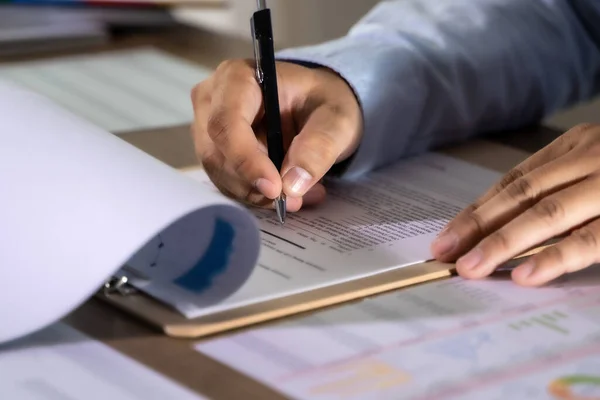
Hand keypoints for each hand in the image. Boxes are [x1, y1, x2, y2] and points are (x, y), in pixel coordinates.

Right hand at [191, 59, 361, 211]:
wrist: (316, 106)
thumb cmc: (322, 102)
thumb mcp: (336, 119)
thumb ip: (318, 147)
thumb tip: (292, 185)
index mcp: (237, 77)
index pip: (226, 123)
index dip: (246, 160)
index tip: (275, 189)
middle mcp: (212, 100)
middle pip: (217, 153)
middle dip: (254, 184)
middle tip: (295, 200)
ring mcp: (207, 127)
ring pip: (220, 174)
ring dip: (257, 194)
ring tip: (299, 197)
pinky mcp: (214, 152)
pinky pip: (226, 183)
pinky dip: (256, 195)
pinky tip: (288, 193)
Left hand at [431, 123, 599, 285]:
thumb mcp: (596, 169)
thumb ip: (560, 190)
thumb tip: (503, 229)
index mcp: (575, 146)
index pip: (515, 181)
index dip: (478, 210)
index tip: (447, 237)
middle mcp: (589, 159)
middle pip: (521, 194)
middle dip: (478, 226)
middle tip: (445, 254)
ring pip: (546, 214)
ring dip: (503, 243)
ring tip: (471, 268)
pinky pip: (589, 240)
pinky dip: (554, 258)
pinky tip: (525, 275)